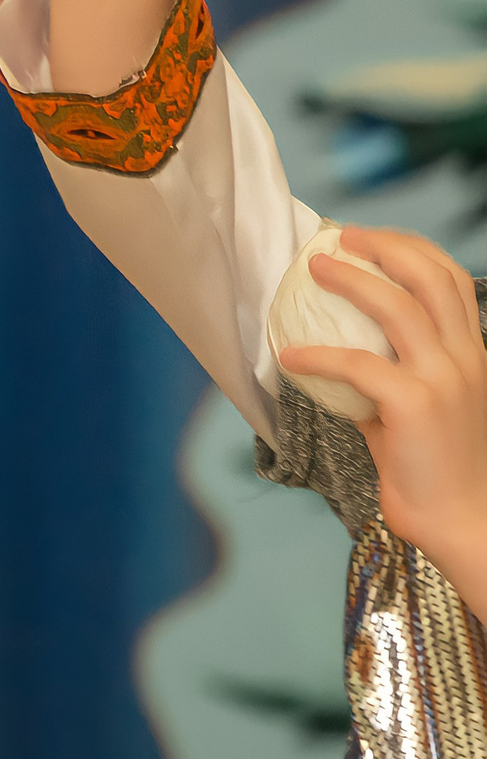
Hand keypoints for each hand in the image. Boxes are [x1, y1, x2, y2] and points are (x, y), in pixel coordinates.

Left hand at [278, 228, 486, 595]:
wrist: (463, 521)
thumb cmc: (433, 471)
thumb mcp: (420, 411)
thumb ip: (392, 379)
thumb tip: (340, 361)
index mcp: (474, 354)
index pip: (453, 281)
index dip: (412, 250)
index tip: (370, 238)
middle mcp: (466, 358)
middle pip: (431, 278)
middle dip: (385, 247)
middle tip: (340, 237)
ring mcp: (445, 379)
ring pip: (398, 307)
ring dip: (351, 281)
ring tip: (312, 270)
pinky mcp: (415, 406)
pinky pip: (358, 365)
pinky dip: (319, 356)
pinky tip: (289, 356)